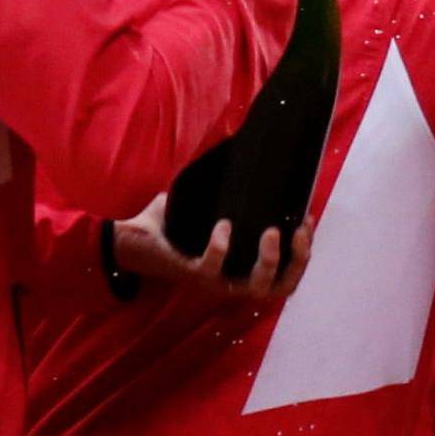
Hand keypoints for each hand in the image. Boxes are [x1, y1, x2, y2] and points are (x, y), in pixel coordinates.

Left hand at [113, 194, 312, 300]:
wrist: (127, 238)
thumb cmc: (169, 225)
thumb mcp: (207, 207)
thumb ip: (227, 192)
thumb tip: (244, 147)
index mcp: (242, 268)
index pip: (287, 273)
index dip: (304, 252)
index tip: (307, 220)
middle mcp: (233, 280)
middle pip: (282, 287)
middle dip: (297, 261)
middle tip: (297, 231)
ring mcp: (213, 281)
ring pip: (256, 288)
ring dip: (270, 261)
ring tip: (272, 233)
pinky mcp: (190, 274)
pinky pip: (212, 268)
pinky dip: (221, 247)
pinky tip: (223, 226)